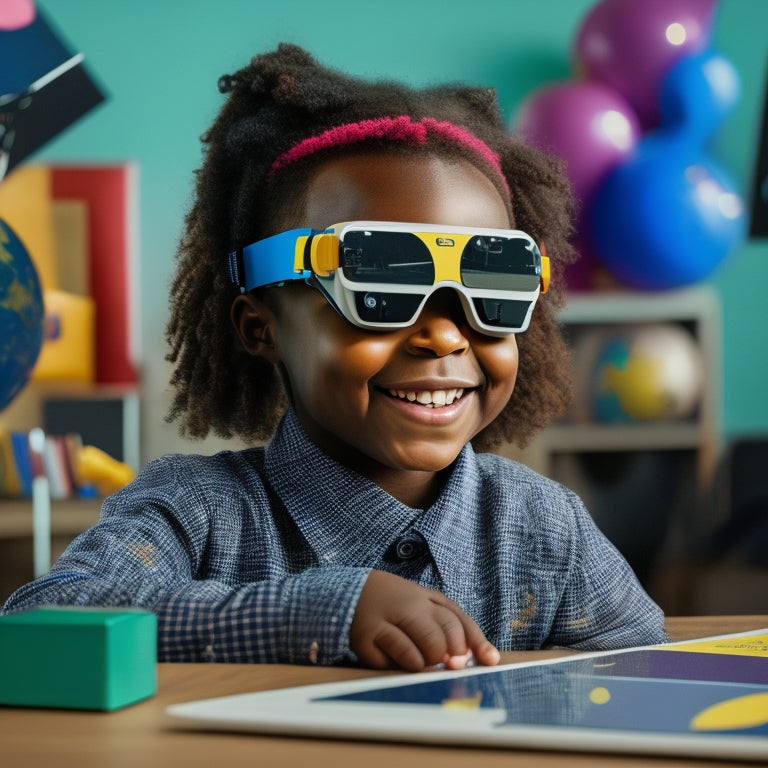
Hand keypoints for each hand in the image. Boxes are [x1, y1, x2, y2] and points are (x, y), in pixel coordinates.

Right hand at [350, 570, 499, 671]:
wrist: (354, 592)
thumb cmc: (400, 605)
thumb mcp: (428, 606)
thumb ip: (454, 627)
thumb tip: (483, 659)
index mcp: (427, 599)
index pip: (458, 621)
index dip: (475, 644)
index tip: (489, 661)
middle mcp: (406, 607)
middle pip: (438, 639)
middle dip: (446, 657)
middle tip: (444, 662)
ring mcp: (384, 622)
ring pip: (416, 655)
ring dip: (423, 666)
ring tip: (419, 661)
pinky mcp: (364, 639)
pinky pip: (389, 665)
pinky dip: (397, 668)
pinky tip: (394, 659)